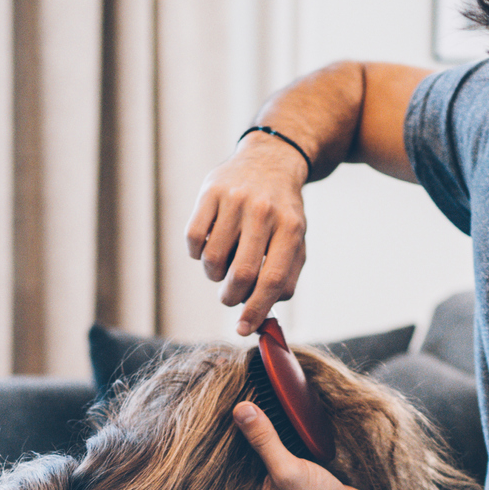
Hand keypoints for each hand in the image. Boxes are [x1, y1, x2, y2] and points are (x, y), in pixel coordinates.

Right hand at [185, 134, 310, 334]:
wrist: (270, 161)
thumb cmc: (282, 213)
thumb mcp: (295, 240)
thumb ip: (284, 278)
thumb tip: (262, 318)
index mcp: (290, 226)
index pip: (272, 278)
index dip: (257, 309)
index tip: (244, 329)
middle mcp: (263, 211)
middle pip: (241, 273)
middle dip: (232, 297)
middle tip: (230, 297)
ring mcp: (235, 199)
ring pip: (213, 259)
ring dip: (213, 274)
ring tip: (222, 265)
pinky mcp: (209, 192)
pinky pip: (193, 240)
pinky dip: (197, 253)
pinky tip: (209, 244)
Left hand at [233, 401, 370, 489]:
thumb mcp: (288, 469)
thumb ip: (264, 441)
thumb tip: (241, 410)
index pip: (237, 453)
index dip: (235, 427)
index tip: (233, 399)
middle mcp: (266, 487)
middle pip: (254, 450)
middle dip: (254, 426)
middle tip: (250, 393)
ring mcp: (285, 483)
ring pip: (274, 449)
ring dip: (274, 430)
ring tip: (265, 400)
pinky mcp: (303, 477)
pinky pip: (291, 452)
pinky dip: (291, 438)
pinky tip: (290, 422)